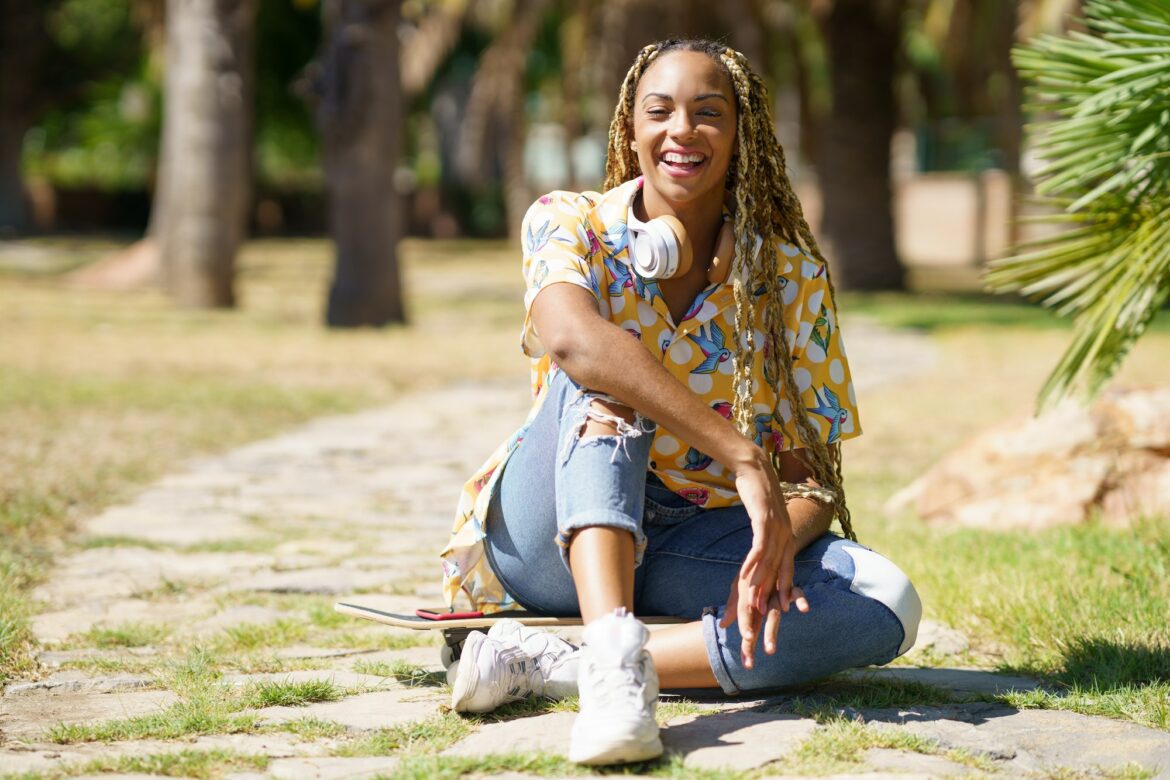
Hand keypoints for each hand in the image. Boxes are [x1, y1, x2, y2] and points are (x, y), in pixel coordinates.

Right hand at [721, 451, 810, 668]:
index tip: (778, 622)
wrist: (757, 467)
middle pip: (776, 579)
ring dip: (759, 590)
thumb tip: (760, 559)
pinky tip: (746, 577)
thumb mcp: (764, 523)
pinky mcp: (764, 519)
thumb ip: (764, 542)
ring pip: (768, 568)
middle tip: (763, 628)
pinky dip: (753, 564)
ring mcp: (776, 530)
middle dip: (769, 606)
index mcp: (786, 543)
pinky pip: (759, 547)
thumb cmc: (759, 496)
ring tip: (752, 610)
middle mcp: (785, 539)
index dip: (782, 600)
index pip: (784, 577)